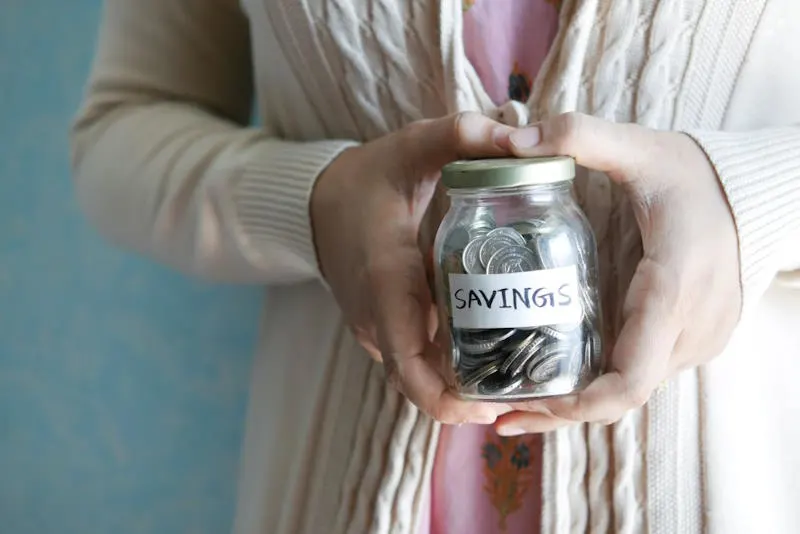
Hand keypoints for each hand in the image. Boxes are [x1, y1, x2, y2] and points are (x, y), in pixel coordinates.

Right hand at [311, 112, 514, 424]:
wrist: (315, 201)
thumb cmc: (367, 178)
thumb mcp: (412, 147)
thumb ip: (462, 135)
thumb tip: (524, 139)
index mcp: (386, 282)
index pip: (410, 367)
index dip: (448, 401)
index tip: (492, 408)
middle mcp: (376, 318)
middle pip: (421, 384)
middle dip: (470, 399)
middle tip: (526, 390)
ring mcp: (374, 327)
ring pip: (419, 374)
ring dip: (461, 384)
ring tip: (518, 374)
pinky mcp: (379, 327)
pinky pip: (414, 358)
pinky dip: (446, 365)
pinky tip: (489, 348)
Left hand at [494, 112, 741, 434]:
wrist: (754, 192)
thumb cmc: (695, 175)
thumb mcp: (640, 148)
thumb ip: (581, 137)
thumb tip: (513, 139)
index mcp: (673, 289)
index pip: (630, 377)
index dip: (580, 404)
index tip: (530, 404)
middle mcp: (690, 329)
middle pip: (621, 395)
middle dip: (561, 410)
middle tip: (498, 412)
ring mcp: (696, 341)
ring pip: (630, 390)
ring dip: (576, 402)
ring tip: (515, 400)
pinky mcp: (691, 340)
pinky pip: (640, 374)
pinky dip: (599, 385)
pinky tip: (556, 381)